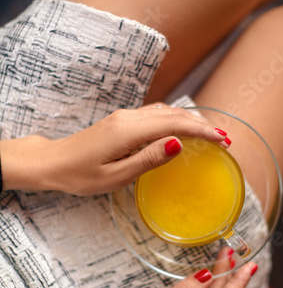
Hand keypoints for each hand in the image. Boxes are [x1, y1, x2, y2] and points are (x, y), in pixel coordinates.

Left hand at [0, 103, 228, 194]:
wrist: (52, 162)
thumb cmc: (80, 174)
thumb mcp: (115, 176)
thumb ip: (148, 159)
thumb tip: (179, 144)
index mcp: (129, 131)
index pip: (175, 125)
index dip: (202, 131)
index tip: (223, 140)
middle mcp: (129, 118)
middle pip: (174, 114)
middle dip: (202, 124)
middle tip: (224, 139)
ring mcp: (124, 117)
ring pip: (165, 112)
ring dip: (190, 120)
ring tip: (210, 134)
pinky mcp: (121, 121)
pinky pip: (155, 115)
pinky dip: (175, 120)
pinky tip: (182, 129)